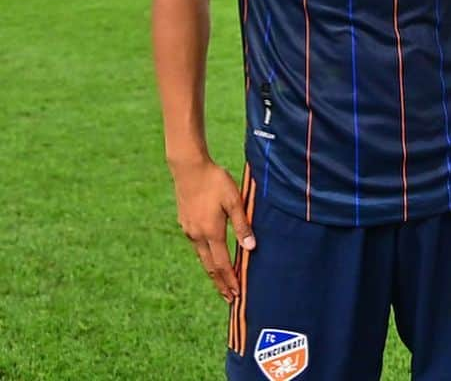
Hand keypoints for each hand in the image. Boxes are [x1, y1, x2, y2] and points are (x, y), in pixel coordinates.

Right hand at [170, 158, 254, 301]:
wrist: (189, 168)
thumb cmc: (216, 181)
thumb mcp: (234, 200)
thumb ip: (242, 224)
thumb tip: (251, 248)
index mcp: (211, 232)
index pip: (222, 264)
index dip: (230, 280)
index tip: (236, 294)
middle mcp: (197, 236)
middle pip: (210, 267)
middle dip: (221, 283)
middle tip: (229, 298)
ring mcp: (189, 230)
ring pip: (202, 258)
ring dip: (212, 272)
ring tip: (221, 282)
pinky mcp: (185, 223)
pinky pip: (196, 246)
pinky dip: (205, 257)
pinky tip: (210, 256)